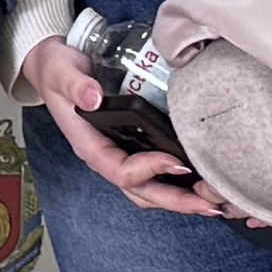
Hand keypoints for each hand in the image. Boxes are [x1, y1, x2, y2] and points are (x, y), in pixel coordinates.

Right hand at [20, 37, 220, 214]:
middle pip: (142, 191)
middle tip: (210, 204)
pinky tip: (204, 182)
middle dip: (176, 201)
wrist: (57, 67)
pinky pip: (156, 175)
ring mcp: (121, 154)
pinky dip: (180, 184)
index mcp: (90, 146)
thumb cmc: (58, 71)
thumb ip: (76, 85)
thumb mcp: (61, 72)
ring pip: (151, 190)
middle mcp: (107, 156)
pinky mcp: (134, 147)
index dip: (149, 170)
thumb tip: (93, 98)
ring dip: (182, 199)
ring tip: (214, 202)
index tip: (177, 162)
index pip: (120, 170)